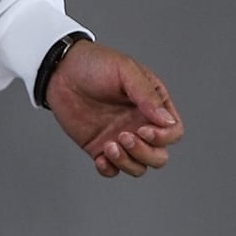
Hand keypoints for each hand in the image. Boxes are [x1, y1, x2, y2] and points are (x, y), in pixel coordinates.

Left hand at [45, 40, 183, 178]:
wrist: (63, 72)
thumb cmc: (97, 64)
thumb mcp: (127, 72)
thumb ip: (147, 96)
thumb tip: (166, 121)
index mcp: (153, 105)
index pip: (173, 132)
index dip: (162, 137)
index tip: (141, 128)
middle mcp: (140, 124)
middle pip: (158, 156)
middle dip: (145, 153)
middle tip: (123, 136)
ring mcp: (121, 139)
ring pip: (138, 167)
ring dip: (127, 163)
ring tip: (109, 146)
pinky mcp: (100, 149)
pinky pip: (112, 170)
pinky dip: (109, 169)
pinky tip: (99, 157)